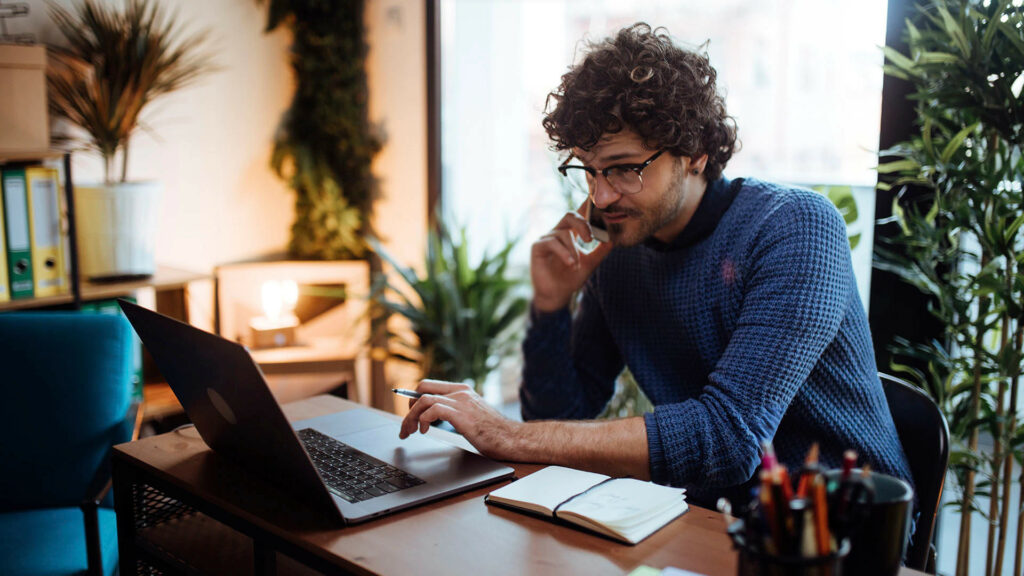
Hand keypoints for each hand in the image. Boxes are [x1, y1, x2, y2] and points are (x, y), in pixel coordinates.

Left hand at [398, 379, 521, 460]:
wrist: (512, 439)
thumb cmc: (494, 432)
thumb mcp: (472, 416)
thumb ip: (455, 412)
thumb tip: (434, 418)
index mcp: (463, 390)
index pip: (430, 385)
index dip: (414, 398)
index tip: (409, 413)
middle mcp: (461, 392)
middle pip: (422, 388)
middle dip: (409, 406)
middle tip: (406, 425)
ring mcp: (461, 401)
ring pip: (423, 399)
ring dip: (411, 416)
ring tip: (410, 431)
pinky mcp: (461, 414)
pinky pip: (432, 409)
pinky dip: (423, 420)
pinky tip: (424, 431)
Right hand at [530, 205, 612, 312]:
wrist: (557, 296)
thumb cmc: (571, 278)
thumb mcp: (590, 263)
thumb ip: (601, 250)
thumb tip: (614, 238)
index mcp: (570, 233)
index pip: (579, 214)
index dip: (587, 205)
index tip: (597, 200)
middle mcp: (558, 232)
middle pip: (570, 216)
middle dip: (582, 224)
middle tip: (591, 239)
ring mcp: (547, 239)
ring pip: (563, 233)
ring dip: (573, 250)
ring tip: (577, 266)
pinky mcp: (537, 247)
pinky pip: (552, 243)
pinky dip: (564, 253)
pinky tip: (571, 263)